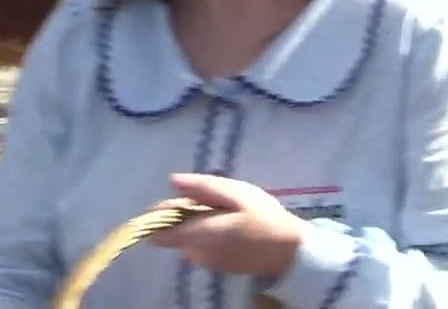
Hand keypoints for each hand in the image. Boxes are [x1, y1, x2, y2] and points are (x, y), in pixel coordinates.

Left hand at [149, 174, 303, 279]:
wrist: (289, 250)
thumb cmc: (262, 217)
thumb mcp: (235, 193)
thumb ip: (201, 188)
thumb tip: (172, 181)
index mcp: (197, 236)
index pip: (158, 234)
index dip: (160, 217)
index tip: (179, 201)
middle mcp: (196, 254)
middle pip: (176, 232)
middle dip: (187, 214)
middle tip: (215, 200)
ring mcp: (208, 263)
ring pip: (190, 239)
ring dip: (200, 223)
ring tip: (228, 210)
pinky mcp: (219, 266)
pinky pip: (204, 247)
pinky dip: (210, 234)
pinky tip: (232, 225)